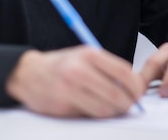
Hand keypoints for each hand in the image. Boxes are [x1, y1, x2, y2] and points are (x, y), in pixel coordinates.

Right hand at [6, 46, 144, 117]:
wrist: (28, 73)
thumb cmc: (60, 65)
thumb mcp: (84, 56)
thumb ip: (106, 68)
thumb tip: (131, 85)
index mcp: (89, 54)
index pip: (123, 71)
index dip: (136, 85)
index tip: (139, 92)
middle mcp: (79, 70)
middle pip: (116, 92)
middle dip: (128, 102)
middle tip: (130, 105)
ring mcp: (70, 88)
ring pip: (105, 108)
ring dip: (114, 111)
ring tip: (114, 108)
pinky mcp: (62, 105)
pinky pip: (89, 114)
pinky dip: (98, 114)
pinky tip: (97, 109)